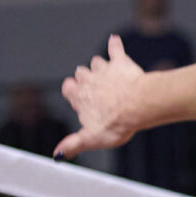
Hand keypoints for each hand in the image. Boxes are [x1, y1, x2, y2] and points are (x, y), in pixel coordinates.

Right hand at [56, 36, 146, 157]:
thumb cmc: (116, 123)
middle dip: (84, 79)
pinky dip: (115, 45)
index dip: (73, 93)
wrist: (139, 105)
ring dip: (99, 66)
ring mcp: (104, 70)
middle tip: (95, 89)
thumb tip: (57, 155)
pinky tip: (115, 40)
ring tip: (106, 74)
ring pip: (95, 62)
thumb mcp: (92, 139)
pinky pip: (115, 48)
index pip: (68, 89)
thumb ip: (73, 144)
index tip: (79, 100)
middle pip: (80, 74)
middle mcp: (88, 80)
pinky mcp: (120, 62)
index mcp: (80, 97)